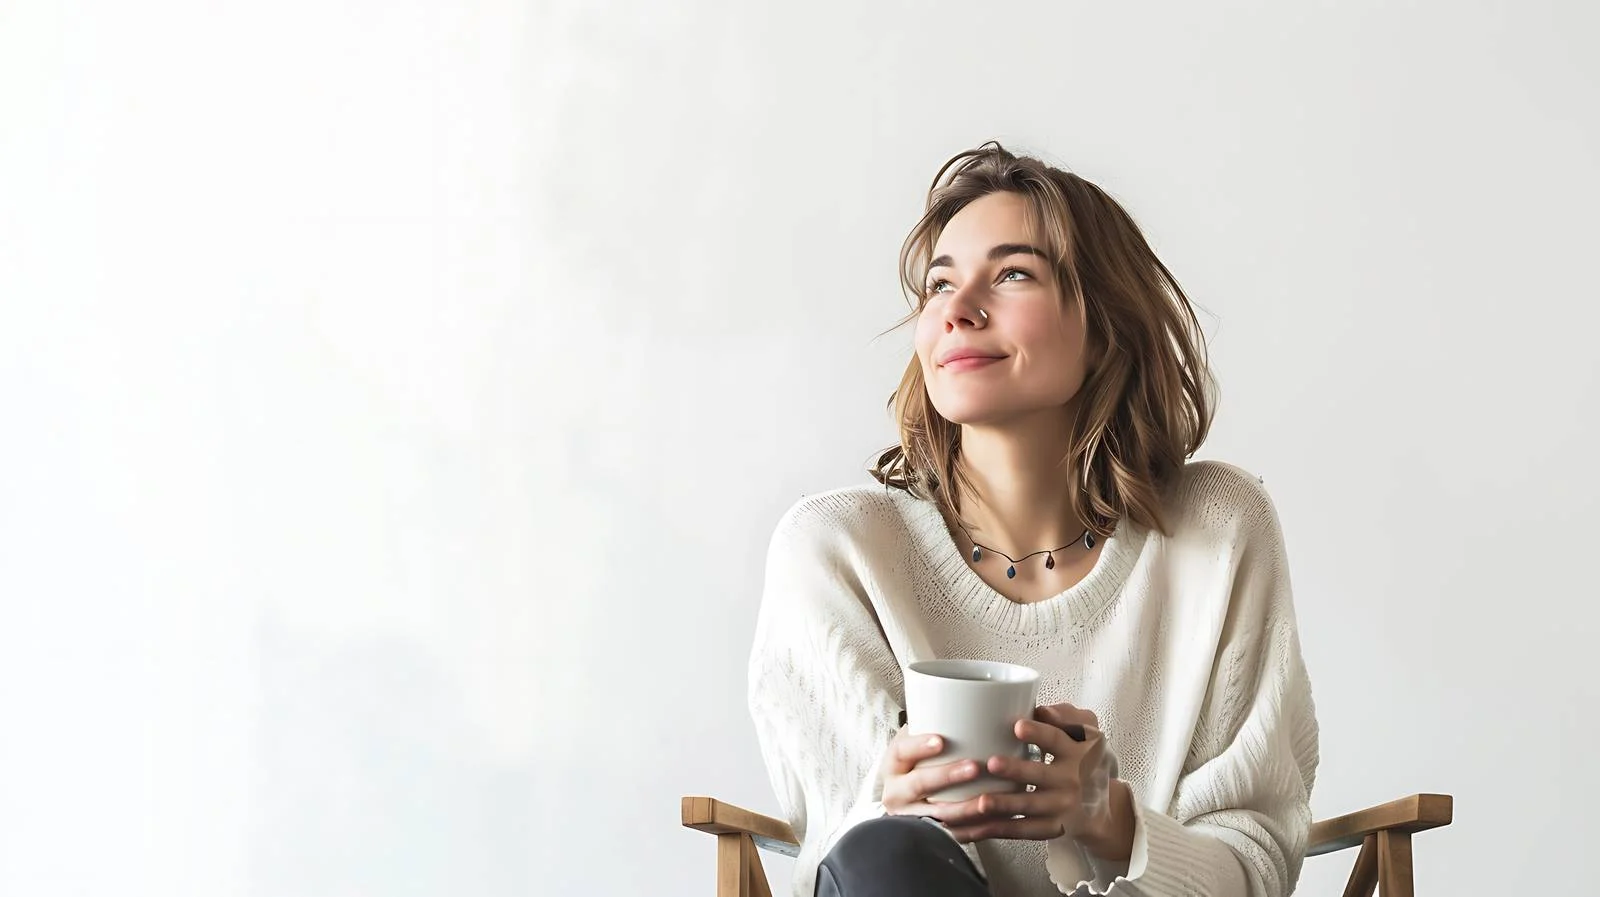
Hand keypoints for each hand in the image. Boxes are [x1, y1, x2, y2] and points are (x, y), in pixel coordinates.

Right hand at [878, 727, 995, 827]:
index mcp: (894, 763)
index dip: (919, 746)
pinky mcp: (925, 833)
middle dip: (947, 775)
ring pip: (936, 814)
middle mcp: (896, 791)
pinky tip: (990, 821)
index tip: (941, 740)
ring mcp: (909, 815)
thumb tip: (974, 702)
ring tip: (987, 799)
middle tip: (975, 766)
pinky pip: (949, 833)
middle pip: (919, 783)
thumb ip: (932, 725)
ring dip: (963, 808)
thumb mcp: (915, 746)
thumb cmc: (917, 763)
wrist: (904, 802)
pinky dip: (970, 829)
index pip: (902, 751)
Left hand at [942, 704, 1124, 848]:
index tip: (1018, 726)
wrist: (1099, 804)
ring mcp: (1060, 807)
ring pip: (1030, 806)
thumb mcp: (1085, 732)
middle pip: (1042, 775)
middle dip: (1017, 771)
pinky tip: (978, 826)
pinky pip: (1024, 830)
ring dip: (1005, 805)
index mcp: (1075, 752)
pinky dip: (1001, 829)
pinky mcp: (1050, 828)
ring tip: (982, 802)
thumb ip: (1066, 715)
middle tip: (993, 764)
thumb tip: (1042, 711)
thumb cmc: (1081, 757)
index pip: (1057, 740)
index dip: (1039, 733)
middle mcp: (1070, 780)